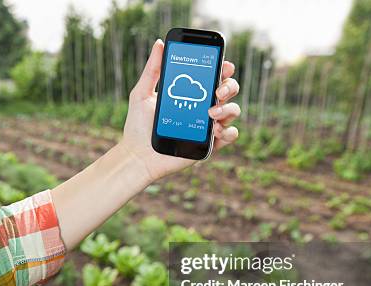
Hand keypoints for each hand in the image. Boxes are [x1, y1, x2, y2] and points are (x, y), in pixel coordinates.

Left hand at [119, 39, 240, 182]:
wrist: (137, 156)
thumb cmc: (138, 126)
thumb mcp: (141, 94)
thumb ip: (152, 70)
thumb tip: (159, 43)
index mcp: (190, 94)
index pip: (213, 76)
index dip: (224, 68)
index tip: (224, 64)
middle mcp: (202, 107)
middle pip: (228, 91)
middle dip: (229, 86)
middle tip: (217, 91)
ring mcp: (207, 126)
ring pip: (233, 111)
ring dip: (228, 108)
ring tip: (212, 112)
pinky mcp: (209, 145)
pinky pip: (230, 135)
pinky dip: (229, 131)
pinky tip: (217, 129)